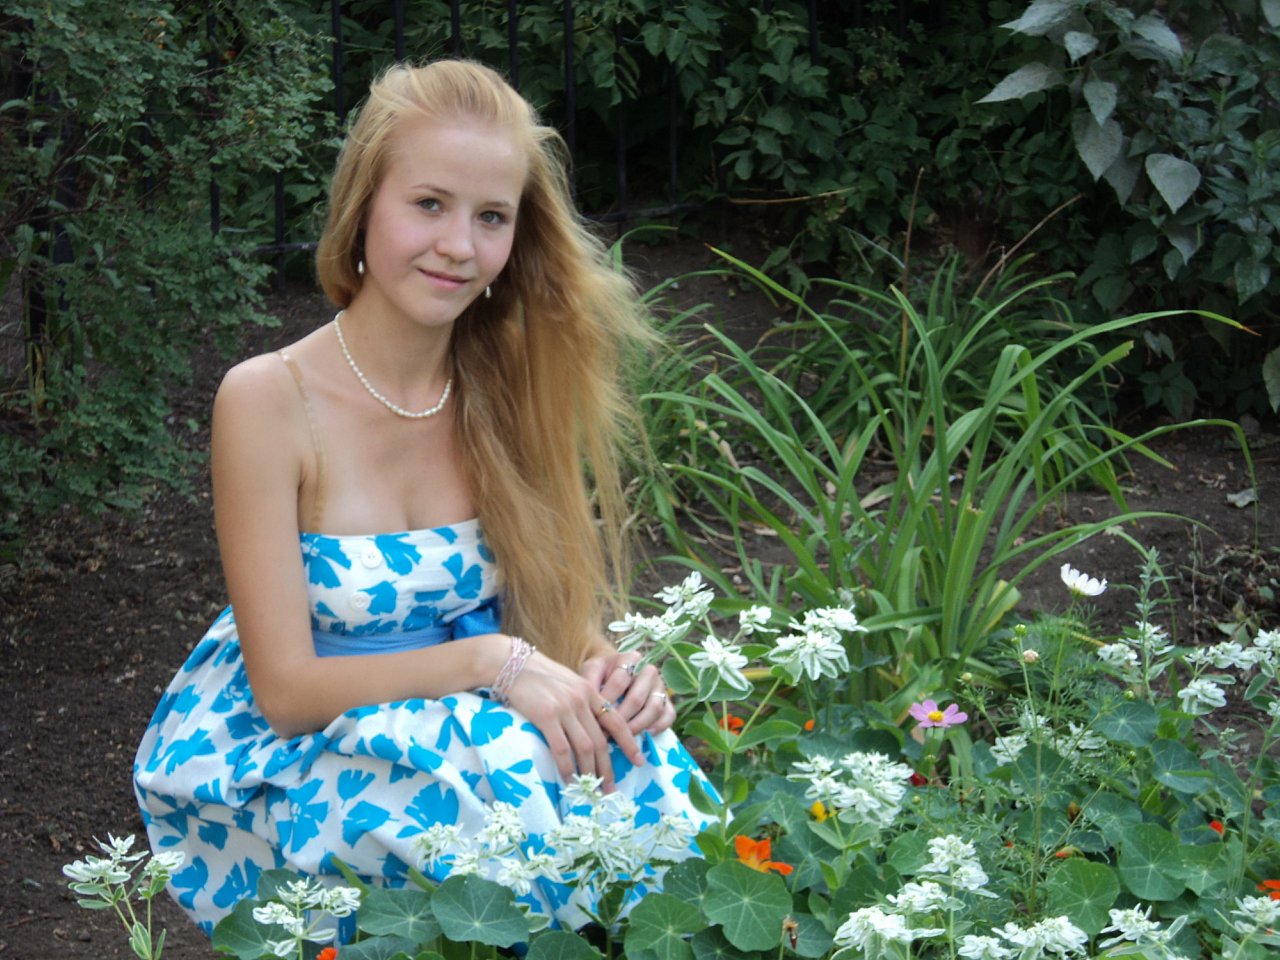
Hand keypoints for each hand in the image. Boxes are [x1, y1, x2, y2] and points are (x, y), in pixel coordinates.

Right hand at [503, 650, 643, 791]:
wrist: (511, 663)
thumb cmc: (537, 675)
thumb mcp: (568, 682)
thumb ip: (582, 701)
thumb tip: (591, 728)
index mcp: (590, 691)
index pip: (616, 721)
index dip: (629, 742)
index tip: (638, 760)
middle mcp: (581, 700)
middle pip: (601, 740)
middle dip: (607, 767)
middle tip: (611, 787)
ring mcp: (565, 708)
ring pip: (584, 747)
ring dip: (589, 772)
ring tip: (591, 788)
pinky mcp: (546, 716)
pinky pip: (561, 749)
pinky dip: (567, 768)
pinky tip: (568, 780)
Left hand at [579, 650, 675, 738]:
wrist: (616, 672)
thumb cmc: (603, 674)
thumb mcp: (592, 670)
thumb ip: (589, 682)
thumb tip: (592, 707)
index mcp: (631, 658)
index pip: (619, 682)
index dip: (606, 702)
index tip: (594, 718)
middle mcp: (649, 670)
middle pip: (636, 699)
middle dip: (620, 719)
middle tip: (606, 734)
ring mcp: (661, 686)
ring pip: (654, 709)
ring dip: (637, 726)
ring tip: (623, 737)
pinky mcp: (668, 701)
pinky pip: (668, 716)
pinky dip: (658, 727)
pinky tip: (643, 735)